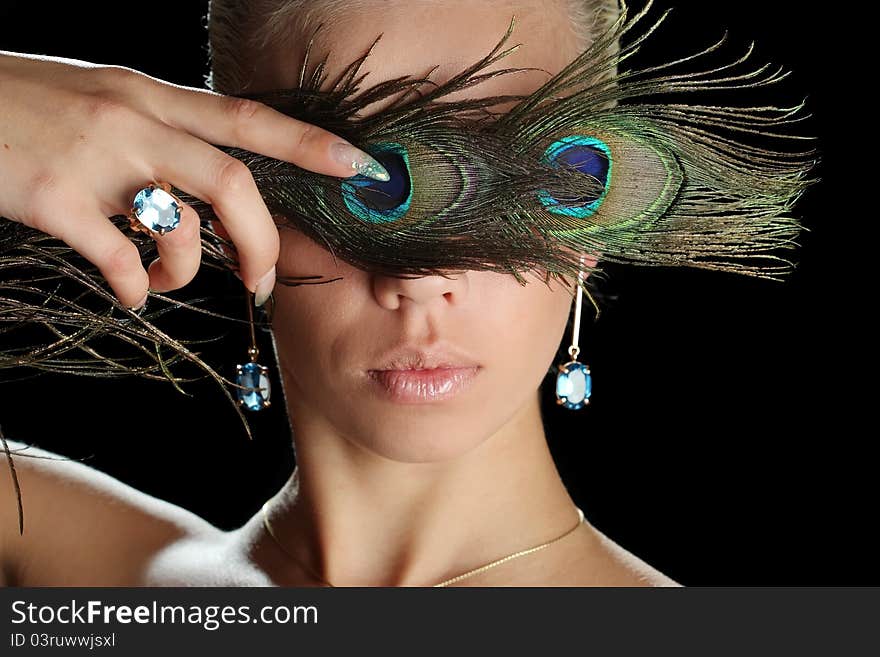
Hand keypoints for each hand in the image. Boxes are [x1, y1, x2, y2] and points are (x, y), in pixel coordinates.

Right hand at [0, 50, 386, 308]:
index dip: (309, 145)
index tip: (360, 167)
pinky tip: (129, 293)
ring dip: (186, 273)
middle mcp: (133, 119)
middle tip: (261, 283)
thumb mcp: (103, 97)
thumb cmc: (28, 105)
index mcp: (151, 96)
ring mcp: (94, 158)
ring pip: (181, 227)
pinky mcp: (53, 198)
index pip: (247, 117)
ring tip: (164, 282)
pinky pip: (119, 260)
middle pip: (233, 184)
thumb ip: (160, 130)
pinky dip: (134, 288)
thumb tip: (208, 185)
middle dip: (261, 243)